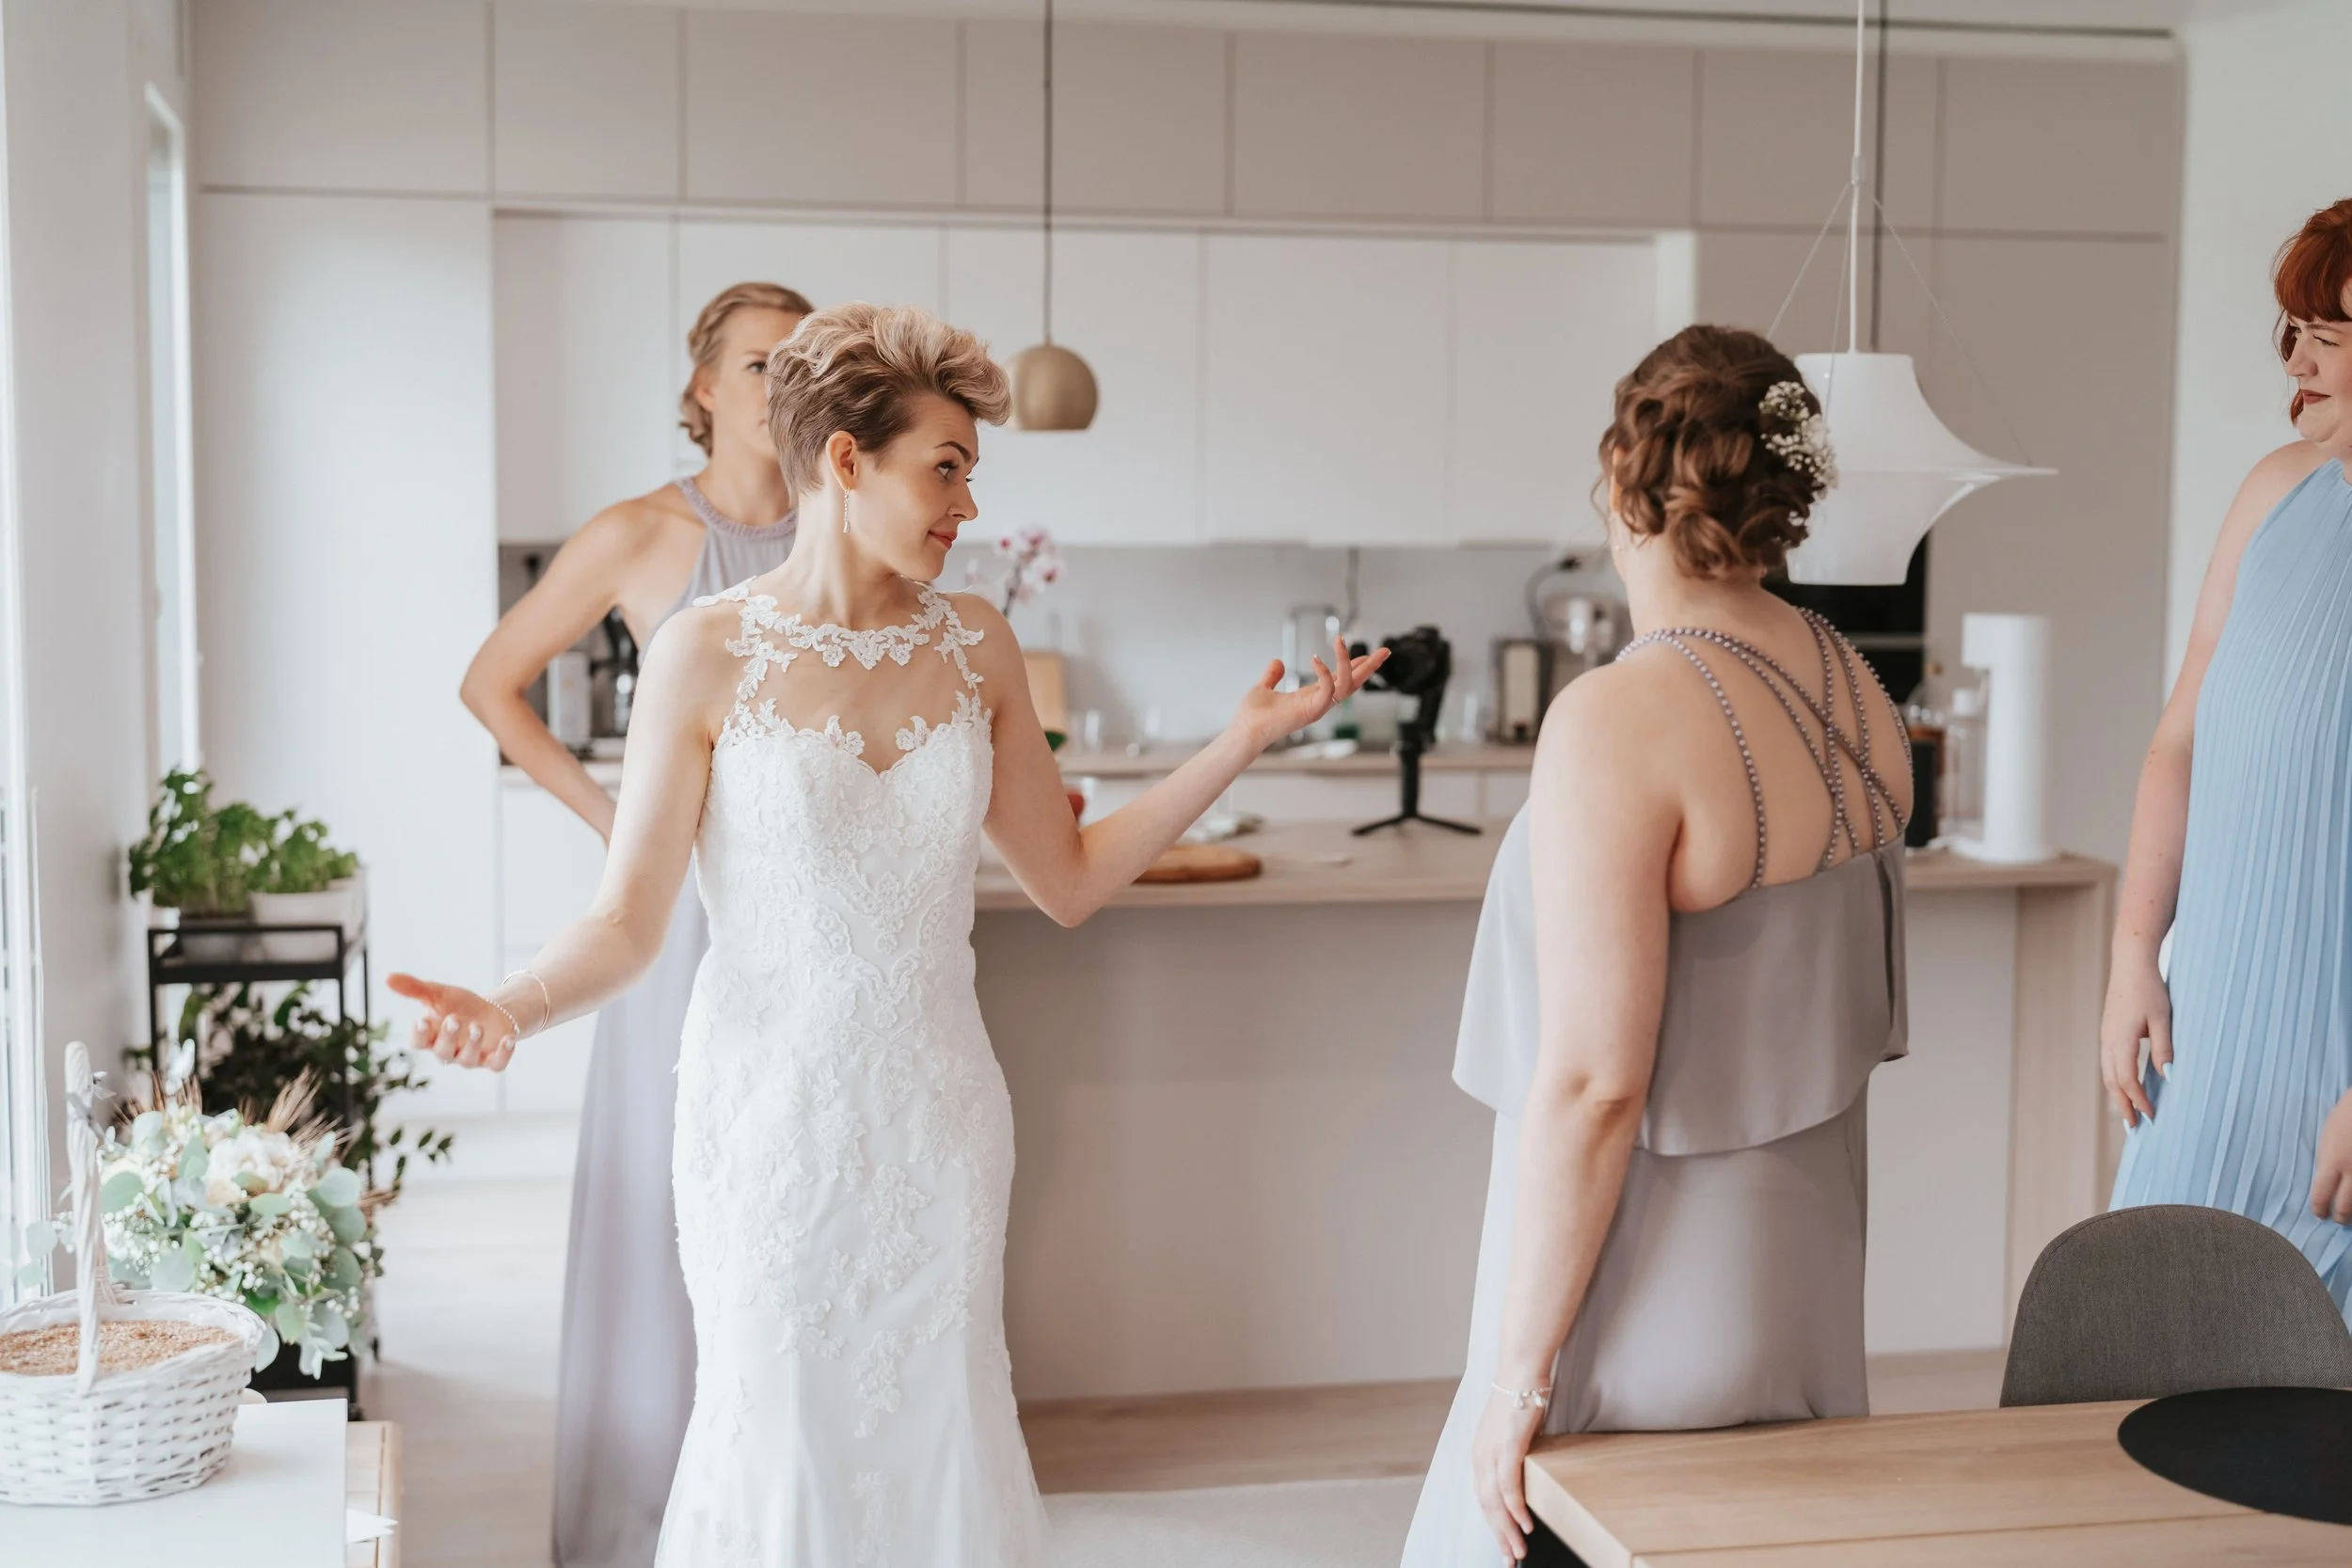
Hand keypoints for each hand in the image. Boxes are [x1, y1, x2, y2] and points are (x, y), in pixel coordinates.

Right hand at [387, 972, 521, 1071]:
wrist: (492, 1012)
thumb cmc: (460, 1005)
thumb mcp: (438, 993)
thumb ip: (414, 988)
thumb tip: (387, 977)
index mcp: (432, 1036)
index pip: (419, 1042)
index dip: (419, 1035)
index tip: (422, 1021)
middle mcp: (449, 1051)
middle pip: (443, 1051)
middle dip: (448, 1036)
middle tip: (454, 1018)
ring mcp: (471, 1057)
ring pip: (467, 1060)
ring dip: (472, 1044)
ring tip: (477, 1026)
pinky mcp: (492, 1059)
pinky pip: (496, 1064)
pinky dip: (503, 1054)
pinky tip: (509, 1039)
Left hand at [1228, 635, 1387, 751]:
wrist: (1244, 731)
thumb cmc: (1253, 715)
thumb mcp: (1264, 687)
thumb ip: (1272, 675)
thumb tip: (1278, 661)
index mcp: (1311, 697)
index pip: (1340, 680)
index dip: (1353, 666)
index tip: (1366, 654)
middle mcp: (1318, 702)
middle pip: (1353, 683)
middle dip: (1370, 667)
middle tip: (1385, 651)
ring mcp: (1317, 707)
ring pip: (1346, 684)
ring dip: (1348, 662)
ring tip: (1341, 640)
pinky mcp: (1311, 711)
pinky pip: (1328, 690)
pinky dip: (1325, 672)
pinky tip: (1316, 658)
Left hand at [1469, 1385, 1547, 1562]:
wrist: (1521, 1371)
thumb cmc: (1521, 1399)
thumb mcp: (1512, 1434)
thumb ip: (1513, 1455)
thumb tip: (1525, 1476)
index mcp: (1480, 1454)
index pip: (1483, 1498)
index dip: (1492, 1524)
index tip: (1503, 1545)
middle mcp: (1480, 1456)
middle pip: (1487, 1506)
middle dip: (1499, 1536)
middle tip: (1510, 1559)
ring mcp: (1492, 1451)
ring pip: (1496, 1502)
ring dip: (1508, 1530)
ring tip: (1518, 1551)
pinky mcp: (1508, 1446)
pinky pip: (1509, 1485)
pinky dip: (1516, 1508)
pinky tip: (1524, 1524)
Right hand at [2099, 948, 2171, 1127]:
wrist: (2130, 963)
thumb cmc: (2149, 988)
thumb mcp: (2162, 1019)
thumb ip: (2163, 1049)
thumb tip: (2167, 1078)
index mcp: (2121, 1040)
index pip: (2128, 1080)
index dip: (2139, 1101)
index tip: (2152, 1116)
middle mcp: (2109, 1041)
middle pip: (2112, 1082)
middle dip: (2123, 1105)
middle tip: (2134, 1127)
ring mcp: (2106, 1036)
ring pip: (2108, 1073)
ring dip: (2118, 1094)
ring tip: (2128, 1111)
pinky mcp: (2108, 1031)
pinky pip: (2109, 1062)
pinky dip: (2116, 1079)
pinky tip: (2125, 1084)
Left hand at [2311, 1090, 2351, 1223]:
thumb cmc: (2346, 1116)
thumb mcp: (2328, 1137)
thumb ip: (2327, 1160)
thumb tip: (2325, 1180)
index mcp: (2332, 1162)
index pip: (2321, 1196)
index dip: (2319, 1208)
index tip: (2319, 1213)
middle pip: (2345, 1207)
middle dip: (2341, 1216)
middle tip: (2339, 1219)